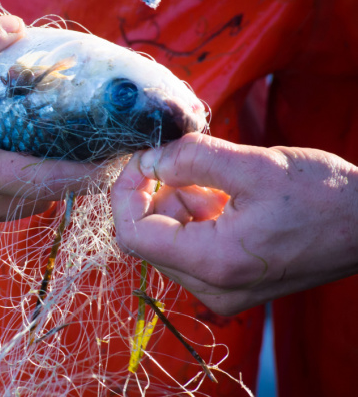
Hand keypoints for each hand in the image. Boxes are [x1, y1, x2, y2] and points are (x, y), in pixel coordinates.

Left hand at [112, 132, 357, 314]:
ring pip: (168, 241)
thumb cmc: (324, 196)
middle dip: (156, 194)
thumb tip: (148, 159)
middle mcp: (212, 288)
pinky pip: (191, 247)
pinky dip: (196, 216)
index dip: (126, 191)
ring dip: (178, 202)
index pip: (133, 234)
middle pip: (148, 238)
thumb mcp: (254, 165)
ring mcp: (222, 290)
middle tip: (186, 162)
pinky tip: (226, 195)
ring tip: (218, 179)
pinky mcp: (233, 282)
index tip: (142, 158)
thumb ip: (191, 159)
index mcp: (213, 264)